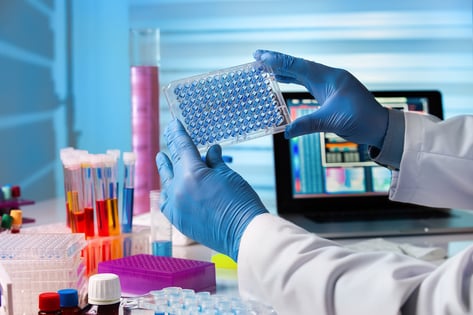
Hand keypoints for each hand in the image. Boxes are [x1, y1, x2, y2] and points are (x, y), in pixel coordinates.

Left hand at [156, 119, 267, 260]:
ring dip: (167, 171)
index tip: (174, 124)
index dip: (177, 133)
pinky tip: (169, 188)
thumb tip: (210, 151)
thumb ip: (215, 162)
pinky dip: (168, 192)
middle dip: (170, 151)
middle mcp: (178, 189)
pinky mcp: (178, 221)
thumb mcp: (228, 175)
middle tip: (168, 139)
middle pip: (171, 164)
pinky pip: (167, 202)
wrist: (243, 233)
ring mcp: (176, 206)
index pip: (181, 147)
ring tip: (163, 160)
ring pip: (166, 183)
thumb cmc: (240, 202)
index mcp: (191, 174)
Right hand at [254, 49, 388, 147]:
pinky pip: (307, 82)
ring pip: (302, 73)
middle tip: (257, 58)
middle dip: (277, 62)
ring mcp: (329, 84)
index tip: (261, 56)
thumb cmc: (361, 120)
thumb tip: (285, 132)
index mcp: (330, 78)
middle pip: (298, 66)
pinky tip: (284, 80)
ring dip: (283, 70)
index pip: (299, 66)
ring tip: (265, 68)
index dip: (278, 61)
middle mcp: (329, 77)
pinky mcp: (329, 93)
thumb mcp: (332, 122)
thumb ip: (307, 124)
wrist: (380, 126)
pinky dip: (294, 80)